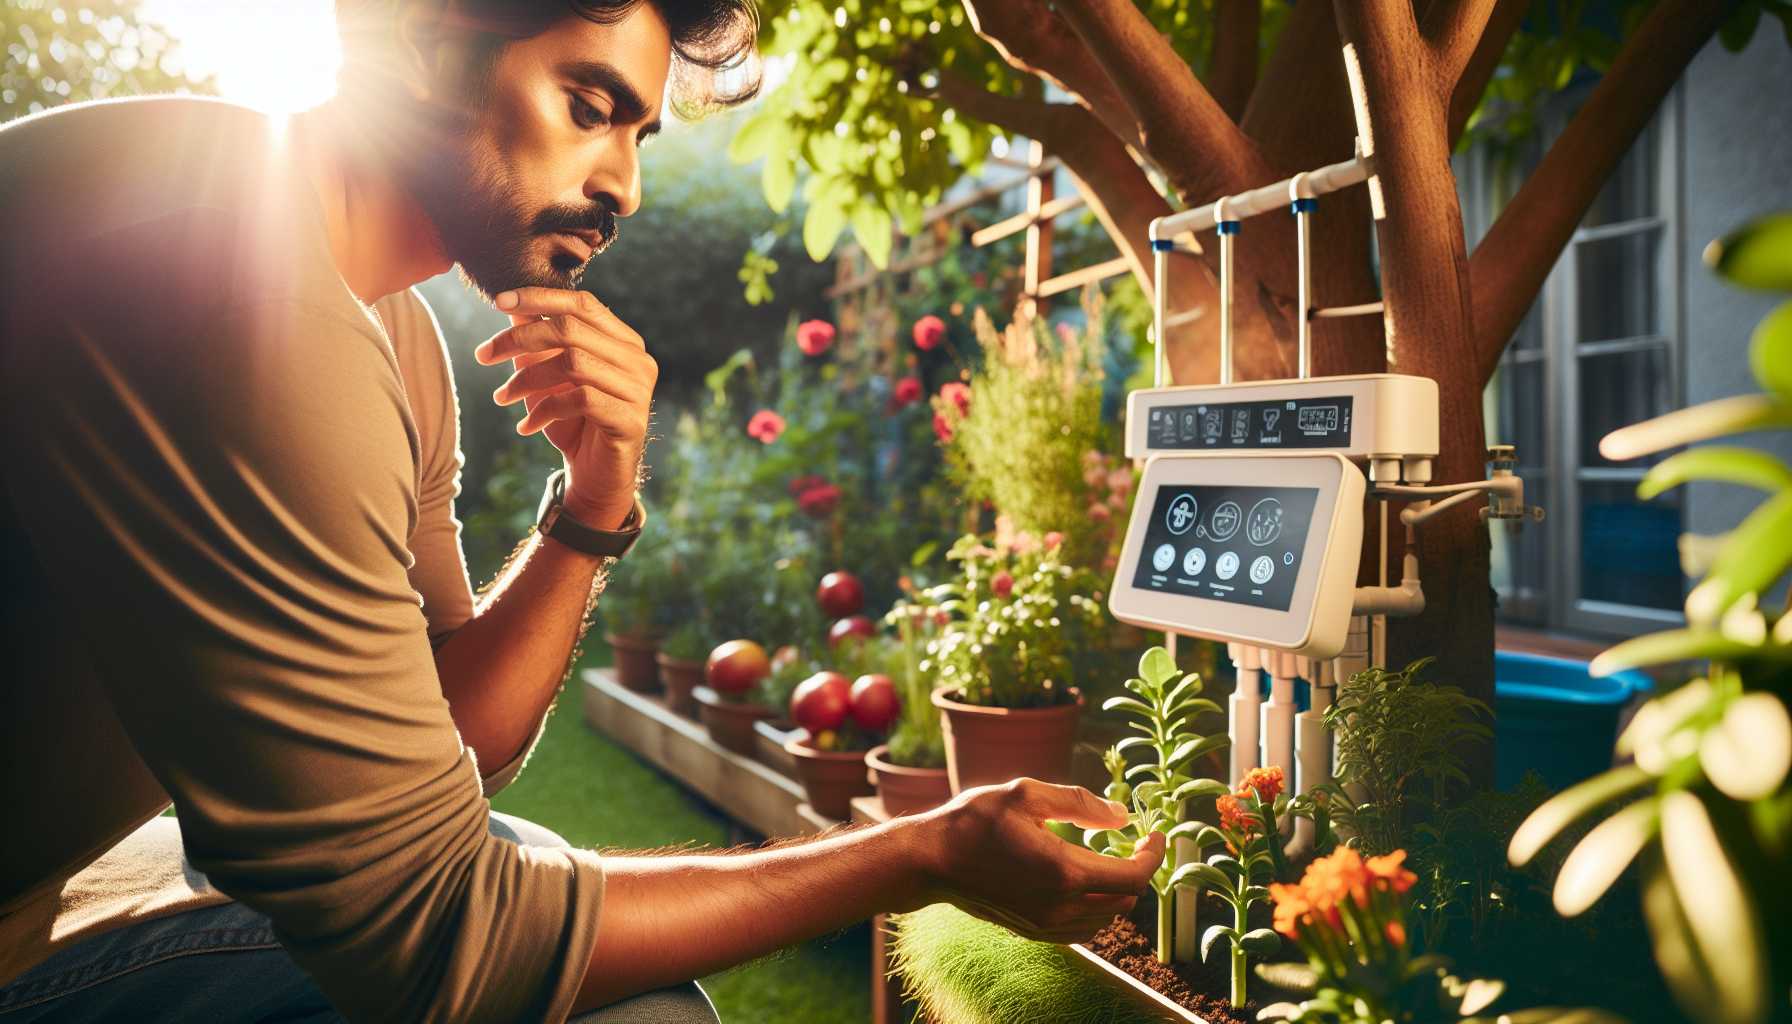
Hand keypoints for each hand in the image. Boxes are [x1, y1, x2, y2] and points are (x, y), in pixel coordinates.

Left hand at [476, 288, 657, 528]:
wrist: (594, 476)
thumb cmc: (573, 422)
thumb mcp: (550, 376)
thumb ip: (538, 339)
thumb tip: (511, 303)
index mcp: (624, 341)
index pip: (583, 304)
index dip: (540, 298)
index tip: (498, 302)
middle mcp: (638, 360)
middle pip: (571, 330)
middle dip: (519, 340)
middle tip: (483, 355)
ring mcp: (639, 390)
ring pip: (572, 363)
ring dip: (526, 379)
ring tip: (501, 396)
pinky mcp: (630, 420)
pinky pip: (580, 400)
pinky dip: (544, 410)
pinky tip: (526, 426)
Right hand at [913, 777, 1164, 942]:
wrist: (931, 860)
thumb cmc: (974, 820)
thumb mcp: (1027, 793)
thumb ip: (1080, 803)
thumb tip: (1121, 817)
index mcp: (1064, 871)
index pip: (1133, 876)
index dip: (1153, 856)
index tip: (1154, 835)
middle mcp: (1059, 905)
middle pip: (1125, 900)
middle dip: (1138, 871)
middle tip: (1134, 844)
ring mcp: (1045, 924)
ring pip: (1106, 919)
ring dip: (1117, 892)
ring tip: (1109, 860)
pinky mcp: (1032, 931)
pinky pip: (1082, 930)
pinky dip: (1096, 910)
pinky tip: (1086, 885)